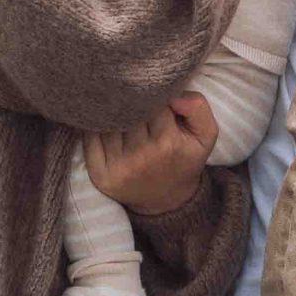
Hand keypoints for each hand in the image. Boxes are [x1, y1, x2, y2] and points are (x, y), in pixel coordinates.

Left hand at [84, 93, 218, 216]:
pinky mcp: (99, 174)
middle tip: (137, 102)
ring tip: (124, 114)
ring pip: (108, 122)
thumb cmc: (185, 159)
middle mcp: (141, 156)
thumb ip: (198, 107)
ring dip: (113, 113)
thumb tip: (173, 95)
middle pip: (128, 111)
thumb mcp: (205, 135)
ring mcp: (118, 166)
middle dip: (133, 103)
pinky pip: (90, 138)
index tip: (156, 96)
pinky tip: (106, 125)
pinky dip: (96, 127)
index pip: (153, 102)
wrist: (166, 200)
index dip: (154, 95)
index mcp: (168, 143)